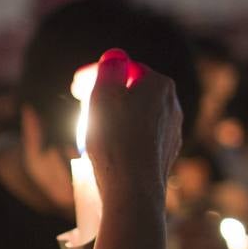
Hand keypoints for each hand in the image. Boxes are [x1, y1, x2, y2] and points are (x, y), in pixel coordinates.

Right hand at [85, 48, 181, 205]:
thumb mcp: (102, 94)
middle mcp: (172, 104)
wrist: (133, 190)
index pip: (123, 68)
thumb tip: (114, 58)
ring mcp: (172, 131)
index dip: (95, 75)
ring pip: (136, 116)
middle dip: (106, 97)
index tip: (75, 89)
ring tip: (92, 133)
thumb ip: (108, 69)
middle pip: (131, 91)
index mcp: (159, 84)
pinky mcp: (166, 154)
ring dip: (114, 119)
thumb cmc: (115, 141)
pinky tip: (110, 152)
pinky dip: (125, 139)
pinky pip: (141, 138)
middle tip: (82, 108)